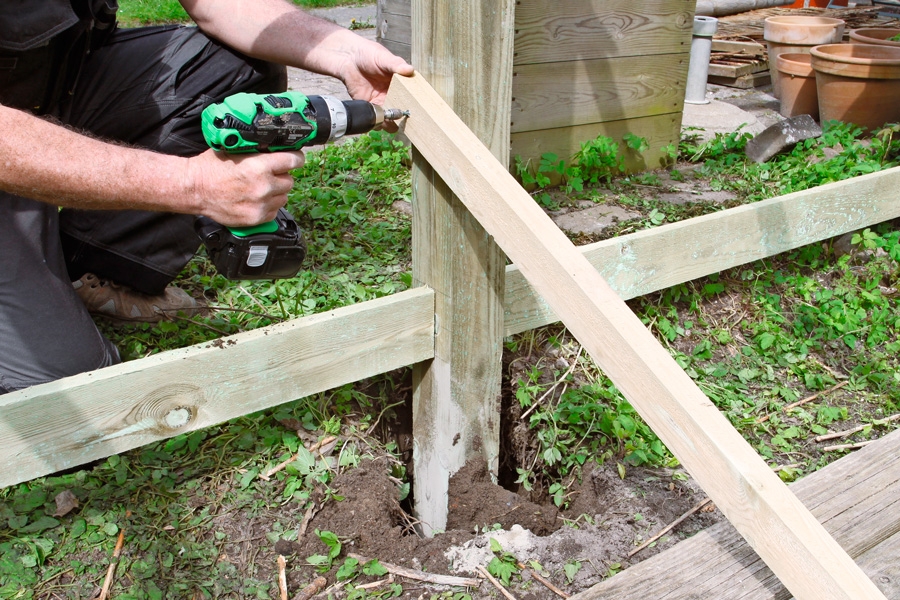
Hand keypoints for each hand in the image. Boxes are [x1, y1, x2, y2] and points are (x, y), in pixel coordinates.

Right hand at [186, 149, 304, 226]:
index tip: (295, 158)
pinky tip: (255, 199)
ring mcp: (261, 204)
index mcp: (260, 166)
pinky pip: (274, 211)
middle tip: (269, 174)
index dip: (295, 158)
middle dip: (281, 176)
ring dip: (276, 192)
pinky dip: (269, 205)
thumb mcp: (235, 150)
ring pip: (284, 197)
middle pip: (289, 181)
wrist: (193, 189)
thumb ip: (259, 152)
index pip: (293, 161)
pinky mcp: (256, 218)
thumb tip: (277, 150)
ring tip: (260, 188)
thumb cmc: (210, 168)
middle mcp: (263, 187)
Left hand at [338, 39, 413, 126]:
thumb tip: (409, 69)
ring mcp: (382, 101)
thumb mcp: (384, 57)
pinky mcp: (370, 106)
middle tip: (402, 117)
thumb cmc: (368, 54)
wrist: (348, 58)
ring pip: (390, 117)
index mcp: (401, 83)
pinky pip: (376, 117)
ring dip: (391, 122)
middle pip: (402, 109)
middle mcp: (393, 94)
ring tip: (391, 121)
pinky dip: (378, 122)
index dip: (414, 103)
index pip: (411, 95)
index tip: (415, 108)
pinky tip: (380, 120)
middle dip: (403, 116)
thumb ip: (396, 64)